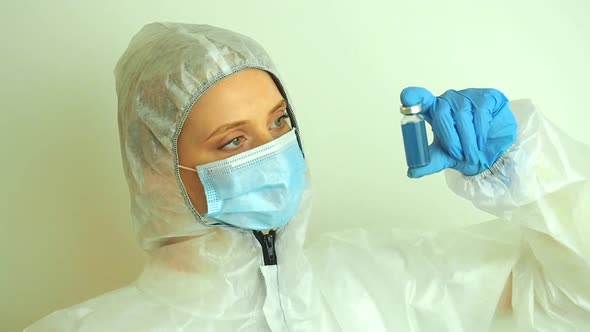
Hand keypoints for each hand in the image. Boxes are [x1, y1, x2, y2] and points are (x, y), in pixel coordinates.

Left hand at [400, 87, 517, 177]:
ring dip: (467, 140)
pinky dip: (480, 132)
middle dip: (450, 139)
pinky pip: (480, 113)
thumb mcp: (443, 158)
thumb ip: (428, 163)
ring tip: (471, 154)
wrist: (493, 152)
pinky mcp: (485, 97)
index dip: (412, 96)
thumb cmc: (464, 149)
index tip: (408, 100)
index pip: (418, 97)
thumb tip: (411, 172)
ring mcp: (466, 97)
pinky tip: (481, 142)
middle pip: (441, 113)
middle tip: (458, 155)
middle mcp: (446, 101)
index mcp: (432, 111)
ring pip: (462, 115)